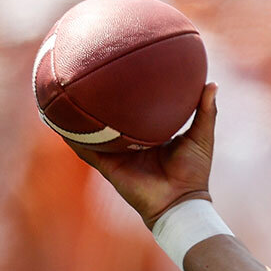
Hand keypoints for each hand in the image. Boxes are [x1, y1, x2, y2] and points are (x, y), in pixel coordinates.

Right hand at [64, 84, 217, 227]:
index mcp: (148, 133)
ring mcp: (116, 153)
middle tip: (87, 73)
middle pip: (109, 117)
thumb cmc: (194, 172)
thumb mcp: (201, 136)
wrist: (181, 201)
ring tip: (62, 93)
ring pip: (92, 131)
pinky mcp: (108, 165)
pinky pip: (86, 149)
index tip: (122, 68)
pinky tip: (59, 122)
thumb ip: (205, 111)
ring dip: (77, 116)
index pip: (133, 108)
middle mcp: (129, 141)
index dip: (126, 92)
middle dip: (97, 99)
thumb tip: (211, 83)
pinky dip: (73, 137)